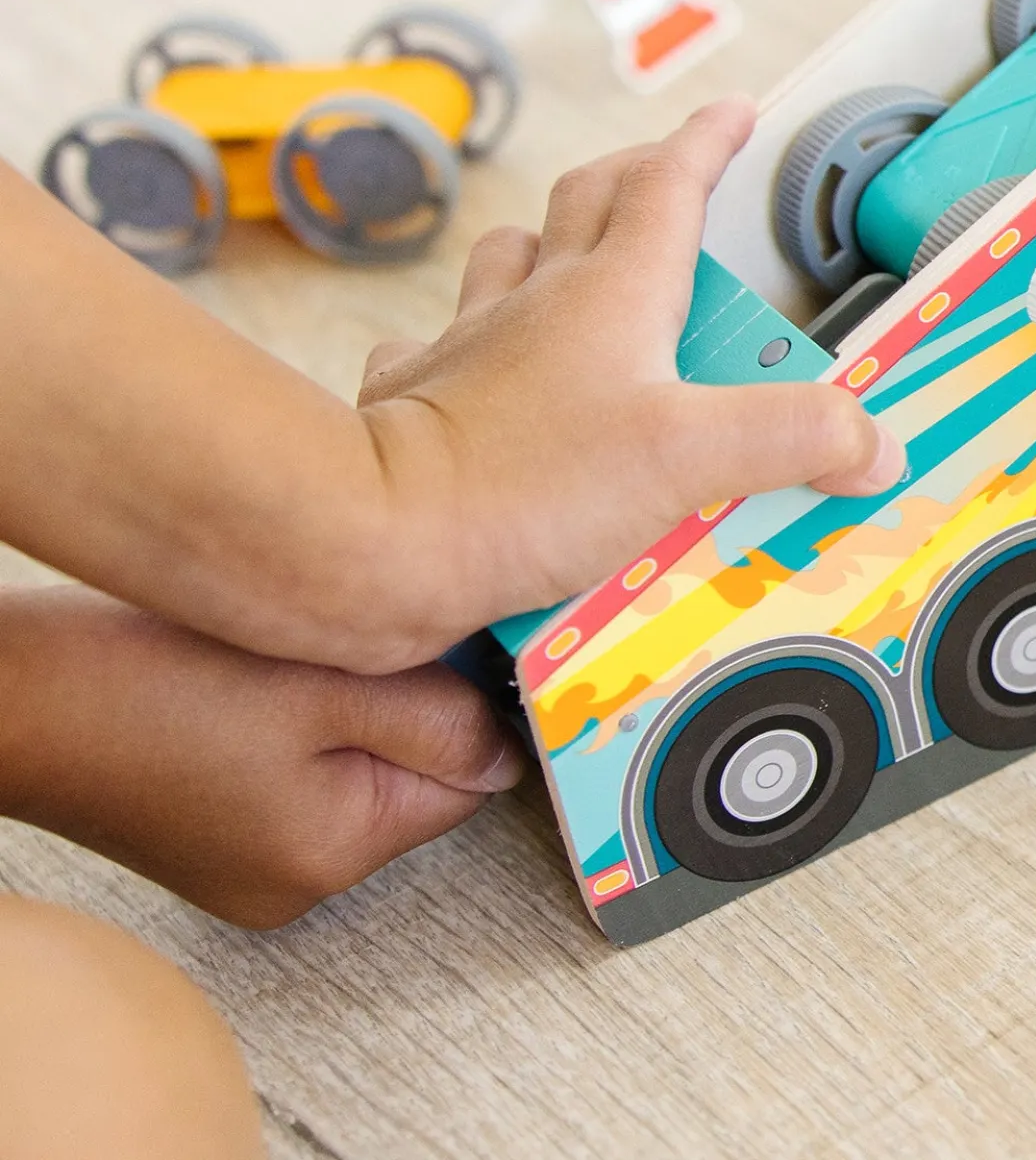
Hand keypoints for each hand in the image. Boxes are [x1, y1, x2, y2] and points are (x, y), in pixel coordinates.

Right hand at [0, 586, 524, 928]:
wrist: (22, 695)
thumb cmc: (162, 684)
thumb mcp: (330, 686)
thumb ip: (435, 720)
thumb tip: (510, 753)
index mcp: (335, 854)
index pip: (465, 783)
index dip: (478, 706)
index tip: (471, 642)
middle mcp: (295, 879)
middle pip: (413, 776)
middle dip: (413, 702)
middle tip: (382, 633)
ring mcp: (247, 860)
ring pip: (357, 766)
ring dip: (356, 705)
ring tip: (313, 649)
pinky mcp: (210, 827)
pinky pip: (297, 770)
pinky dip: (301, 720)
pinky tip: (270, 672)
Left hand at [351, 96, 903, 668]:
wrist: (373, 534)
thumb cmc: (527, 483)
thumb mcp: (692, 457)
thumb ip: (794, 438)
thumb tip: (875, 439)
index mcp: (614, 290)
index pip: (670, 183)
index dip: (708, 140)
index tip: (735, 110)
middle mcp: (539, 298)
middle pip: (589, 198)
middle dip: (637, 173)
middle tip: (670, 177)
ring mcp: (469, 342)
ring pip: (510, 258)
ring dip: (548, 246)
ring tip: (577, 269)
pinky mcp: (415, 399)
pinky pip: (436, 347)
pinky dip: (463, 345)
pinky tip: (476, 373)